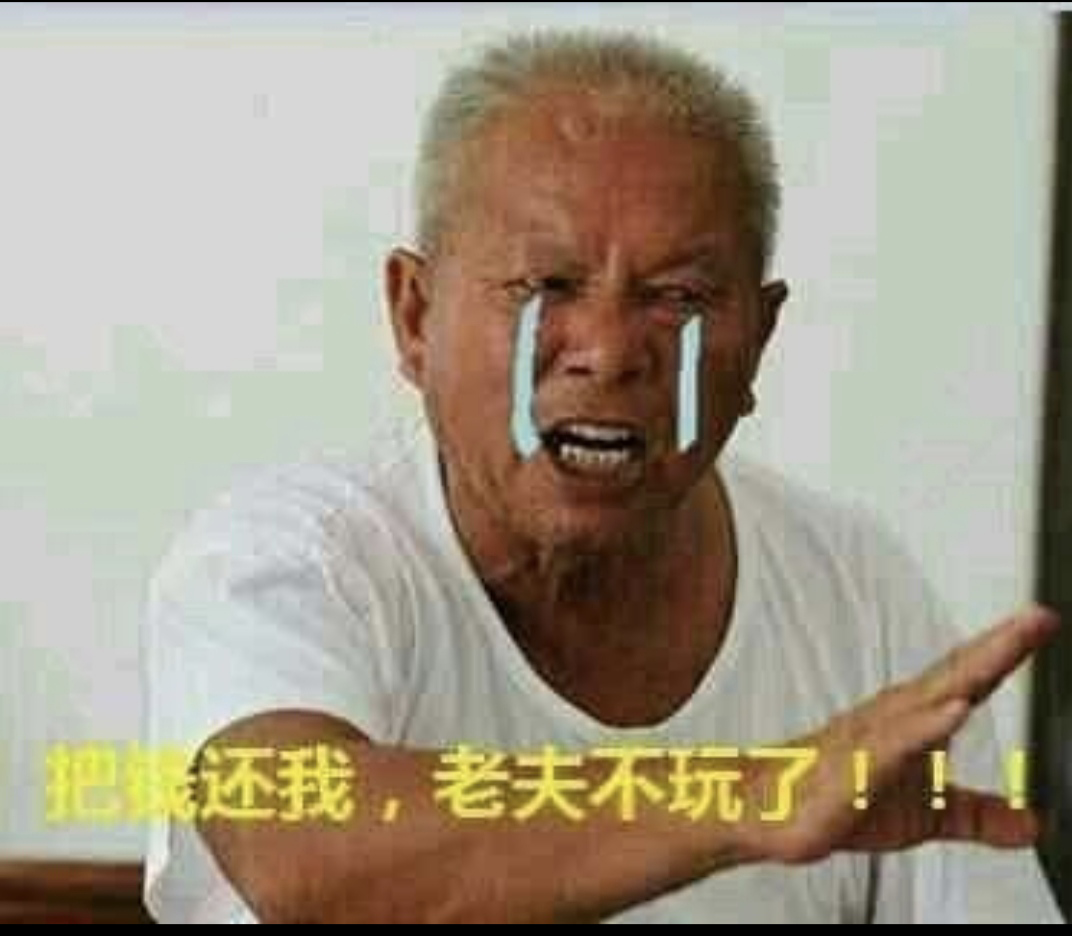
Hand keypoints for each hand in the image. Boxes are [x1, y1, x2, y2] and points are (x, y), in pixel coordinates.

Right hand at [740, 605, 1058, 864]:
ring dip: (967, 674)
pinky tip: (951, 712)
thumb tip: (1033, 824)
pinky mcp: (853, 771)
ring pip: (926, 702)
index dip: (1006, 651)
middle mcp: (895, 719)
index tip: (1042, 619)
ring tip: (1005, 646)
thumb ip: (979, 814)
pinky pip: (891, 747)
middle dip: (997, 645)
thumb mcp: (926, 814)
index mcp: (914, 720)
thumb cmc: (841, 797)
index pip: (968, 679)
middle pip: (955, 675)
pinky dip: (922, 727)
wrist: (767, 809)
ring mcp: (872, 740)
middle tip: (1037, 616)